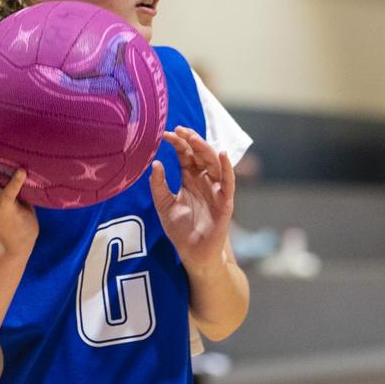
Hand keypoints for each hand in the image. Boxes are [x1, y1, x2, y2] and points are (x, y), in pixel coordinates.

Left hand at [150, 127, 234, 273]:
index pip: (185, 155)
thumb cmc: (181, 230)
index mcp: (190, 178)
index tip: (165, 134)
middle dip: (191, 140)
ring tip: (193, 138)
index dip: (177, 143)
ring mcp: (216, 189)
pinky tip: (222, 155)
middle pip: (200, 154)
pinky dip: (228, 168)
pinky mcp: (225, 201)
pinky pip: (229, 182)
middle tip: (179, 130)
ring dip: (205, 149)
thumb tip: (155, 163)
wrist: (193, 253)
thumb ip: (159, 186)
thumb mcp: (164, 205)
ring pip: (214, 163)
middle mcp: (204, 180)